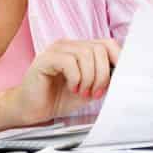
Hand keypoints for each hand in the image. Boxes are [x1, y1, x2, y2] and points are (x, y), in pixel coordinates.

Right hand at [3, 38, 120, 126]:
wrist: (31, 109)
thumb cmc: (58, 98)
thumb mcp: (89, 89)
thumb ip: (103, 79)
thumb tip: (121, 75)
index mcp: (81, 49)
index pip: (107, 43)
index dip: (117, 59)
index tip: (119, 78)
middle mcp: (69, 45)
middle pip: (99, 49)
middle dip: (102, 75)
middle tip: (95, 93)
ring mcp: (56, 50)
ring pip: (86, 54)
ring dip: (89, 78)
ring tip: (82, 92)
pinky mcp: (45, 59)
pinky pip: (69, 61)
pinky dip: (76, 78)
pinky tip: (72, 88)